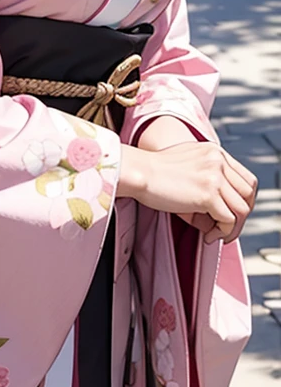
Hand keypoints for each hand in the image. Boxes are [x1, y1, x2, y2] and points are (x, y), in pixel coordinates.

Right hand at [118, 142, 256, 242]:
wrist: (137, 172)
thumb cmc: (154, 174)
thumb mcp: (187, 166)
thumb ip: (207, 178)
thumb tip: (223, 212)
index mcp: (214, 151)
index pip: (246, 179)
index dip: (243, 200)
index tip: (230, 214)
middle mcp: (218, 160)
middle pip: (249, 194)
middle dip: (241, 215)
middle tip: (224, 227)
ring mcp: (214, 176)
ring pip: (242, 209)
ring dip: (232, 227)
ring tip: (214, 233)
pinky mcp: (208, 194)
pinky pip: (229, 220)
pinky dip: (221, 232)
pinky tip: (206, 235)